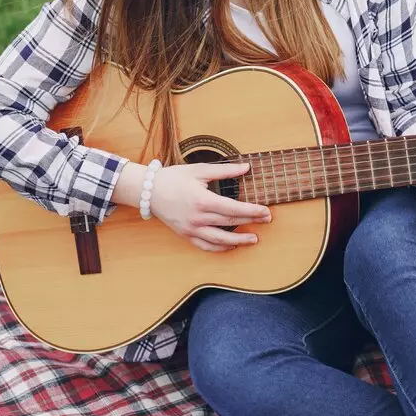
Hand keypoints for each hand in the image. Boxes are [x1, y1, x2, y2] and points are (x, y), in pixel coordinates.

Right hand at [149, 162, 270, 251]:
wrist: (148, 191)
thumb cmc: (173, 178)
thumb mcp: (199, 170)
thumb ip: (225, 170)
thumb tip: (246, 167)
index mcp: (202, 200)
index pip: (233, 208)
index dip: (252, 211)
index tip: (266, 211)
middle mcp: (197, 218)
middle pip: (230, 223)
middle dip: (251, 222)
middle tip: (267, 220)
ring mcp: (191, 229)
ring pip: (219, 239)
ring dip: (239, 241)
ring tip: (254, 239)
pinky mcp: (185, 235)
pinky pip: (205, 246)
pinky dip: (220, 248)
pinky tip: (231, 245)